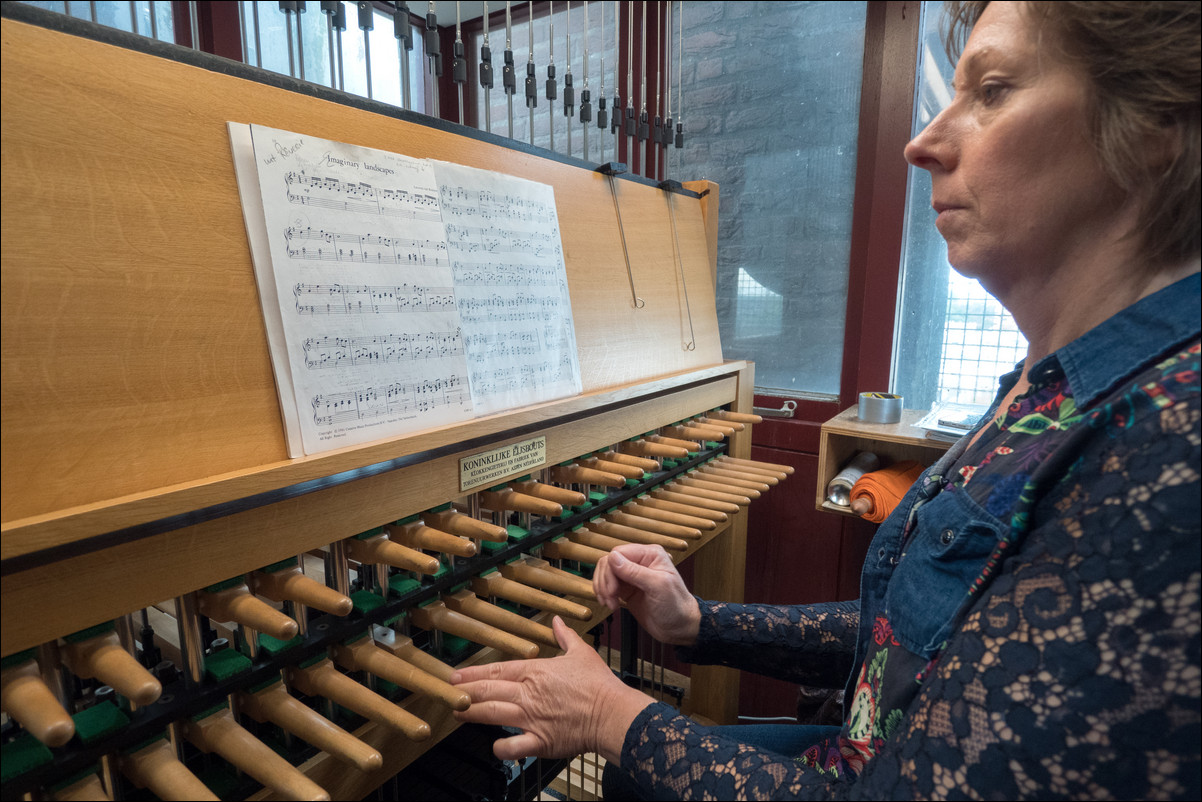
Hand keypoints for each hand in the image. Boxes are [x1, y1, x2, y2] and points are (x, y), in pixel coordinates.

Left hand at [451, 617, 651, 762]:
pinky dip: (501, 747)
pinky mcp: (539, 740)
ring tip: (458, 714)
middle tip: (449, 694)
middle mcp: (528, 694)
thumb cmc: (598, 684)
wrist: (612, 713)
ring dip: (472, 714)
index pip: (497, 670)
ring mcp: (531, 718)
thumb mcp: (581, 652)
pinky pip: (513, 746)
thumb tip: (557, 621)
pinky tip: (495, 746)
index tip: (457, 676)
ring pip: (492, 715)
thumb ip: (565, 636)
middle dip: (465, 692)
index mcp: (536, 671)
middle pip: (488, 691)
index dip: (473, 674)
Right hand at [592, 544, 701, 645]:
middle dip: (605, 581)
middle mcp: (640, 561)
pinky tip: (610, 604)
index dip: (611, 570)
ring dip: (603, 588)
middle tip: (610, 598)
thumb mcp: (658, 586)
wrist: (679, 628)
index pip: (619, 552)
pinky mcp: (626, 589)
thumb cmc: (676, 606)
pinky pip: (607, 585)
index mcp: (650, 554)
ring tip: (610, 604)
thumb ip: (634, 571)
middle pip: (609, 562)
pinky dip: (604, 594)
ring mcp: (632, 575)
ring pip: (605, 573)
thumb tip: (612, 557)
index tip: (612, 590)